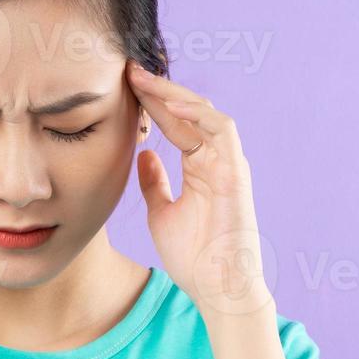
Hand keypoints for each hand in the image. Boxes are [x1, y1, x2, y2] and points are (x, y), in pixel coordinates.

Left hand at [127, 60, 273, 319]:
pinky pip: (221, 130)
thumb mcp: (161, 213)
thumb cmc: (194, 257)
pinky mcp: (236, 172)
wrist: (218, 288)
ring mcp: (228, 163)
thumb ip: (155, 184)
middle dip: (158, 90)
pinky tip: (169, 101)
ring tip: (142, 79)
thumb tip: (143, 156)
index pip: (174, 124)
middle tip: (127, 70)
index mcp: (200, 167)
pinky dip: (197, 113)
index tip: (122, 86)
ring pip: (204, 113)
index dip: (150, 103)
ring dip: (173, 93)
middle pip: (187, 112)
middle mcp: (216, 160)